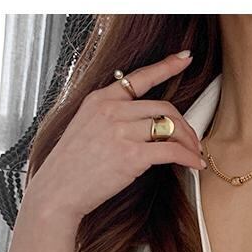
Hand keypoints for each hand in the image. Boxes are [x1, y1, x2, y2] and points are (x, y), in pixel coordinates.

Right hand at [29, 53, 206, 225]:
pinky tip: (194, 164)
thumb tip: (142, 120)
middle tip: (191, 138)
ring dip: (188, 141)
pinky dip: (187, 157)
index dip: (167, 66)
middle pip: (163, 106)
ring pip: (170, 126)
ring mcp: (121, 131)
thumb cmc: (70, 166)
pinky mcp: (131, 155)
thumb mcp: (84, 126)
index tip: (184, 58)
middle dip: (184, 124)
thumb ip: (110, 116)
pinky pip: (171, 150)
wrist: (56, 193)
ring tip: (193, 152)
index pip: (140, 76)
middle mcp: (112, 109)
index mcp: (100, 99)